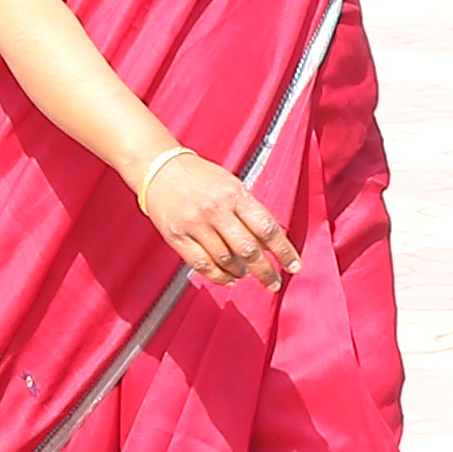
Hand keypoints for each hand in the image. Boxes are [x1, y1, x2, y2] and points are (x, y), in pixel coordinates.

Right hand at [135, 149, 296, 284]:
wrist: (159, 168)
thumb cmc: (200, 176)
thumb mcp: (231, 184)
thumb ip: (249, 211)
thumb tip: (269, 242)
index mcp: (235, 194)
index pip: (267, 228)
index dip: (283, 251)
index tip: (293, 266)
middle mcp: (216, 210)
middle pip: (248, 250)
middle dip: (266, 271)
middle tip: (274, 283)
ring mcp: (195, 224)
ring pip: (226, 260)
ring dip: (242, 272)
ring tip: (248, 275)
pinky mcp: (177, 237)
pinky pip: (202, 264)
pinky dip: (219, 276)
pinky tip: (229, 278)